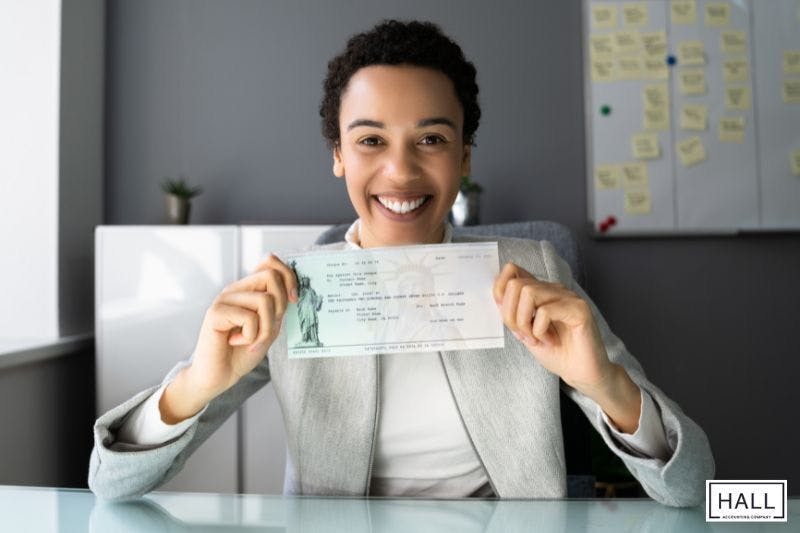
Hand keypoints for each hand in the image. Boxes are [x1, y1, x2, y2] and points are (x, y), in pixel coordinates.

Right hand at [160, 254, 296, 422]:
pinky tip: (235, 342)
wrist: (218, 376)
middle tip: (268, 327)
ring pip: (264, 300)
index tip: (293, 300)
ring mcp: (224, 299)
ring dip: (265, 328)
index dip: (288, 276)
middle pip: (271, 276)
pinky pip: (250, 317)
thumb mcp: (269, 327)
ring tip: (251, 341)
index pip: (270, 261)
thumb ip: (278, 307)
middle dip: (280, 306)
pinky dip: (250, 336)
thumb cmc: (242, 353)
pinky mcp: (216, 312)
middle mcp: (235, 289)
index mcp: (248, 289)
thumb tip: (291, 290)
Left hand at [493, 262, 641, 432]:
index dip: (500, 291)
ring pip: (528, 293)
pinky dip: (540, 330)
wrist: (581, 373)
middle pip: (516, 284)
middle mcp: (554, 290)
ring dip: (524, 322)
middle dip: (511, 315)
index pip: (513, 271)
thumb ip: (513, 314)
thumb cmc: (556, 353)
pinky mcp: (579, 309)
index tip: (507, 319)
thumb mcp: (525, 332)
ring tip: (536, 339)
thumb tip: (497, 298)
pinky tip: (550, 341)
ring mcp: (568, 297)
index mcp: (541, 292)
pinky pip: (545, 311)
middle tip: (523, 336)